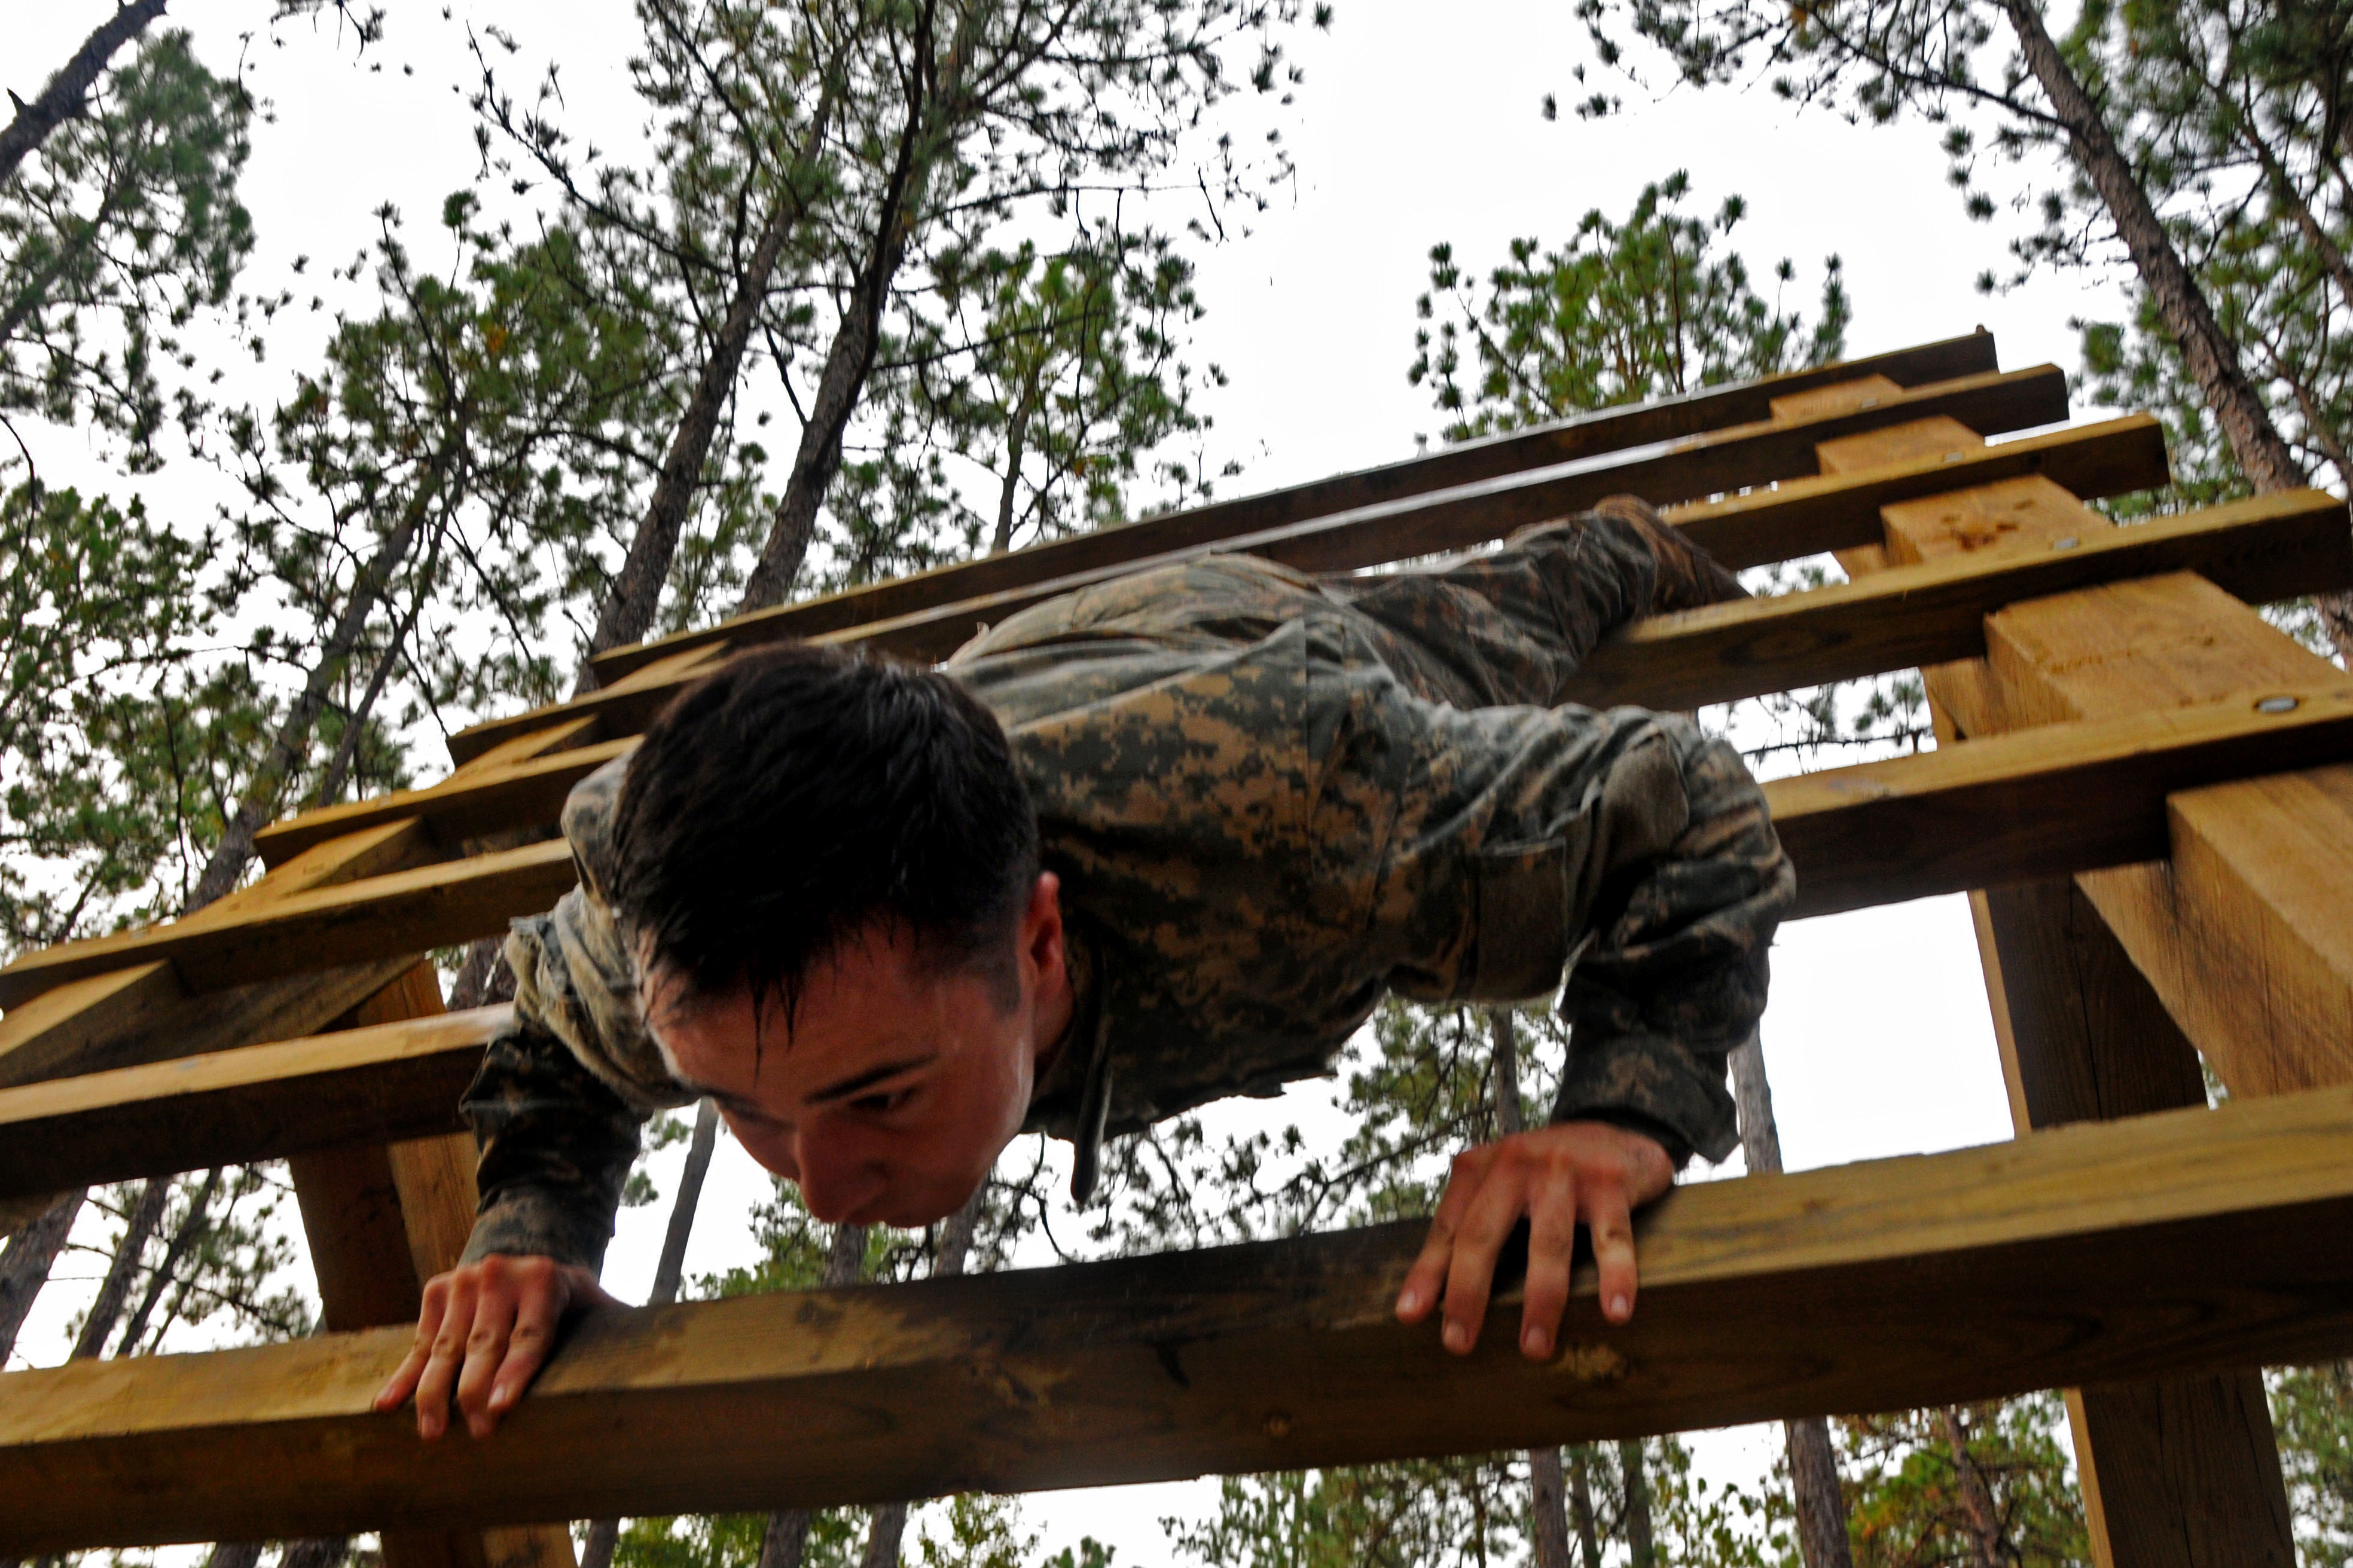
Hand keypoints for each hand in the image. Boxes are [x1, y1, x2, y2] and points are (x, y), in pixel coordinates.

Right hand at [373, 1254, 615, 1439]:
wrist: (520, 1255)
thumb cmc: (565, 1299)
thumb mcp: (595, 1304)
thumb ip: (615, 1328)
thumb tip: (665, 1364)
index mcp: (546, 1279)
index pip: (531, 1334)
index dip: (517, 1372)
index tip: (504, 1407)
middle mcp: (500, 1274)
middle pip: (485, 1345)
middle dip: (477, 1392)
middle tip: (477, 1433)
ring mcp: (462, 1280)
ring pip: (445, 1348)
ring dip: (435, 1393)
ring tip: (431, 1433)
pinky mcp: (434, 1290)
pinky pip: (418, 1342)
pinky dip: (403, 1376)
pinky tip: (387, 1405)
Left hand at [1394, 1120, 1673, 1359]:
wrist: (1613, 1130)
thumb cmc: (1545, 1174)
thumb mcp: (1500, 1184)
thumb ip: (1473, 1222)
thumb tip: (1438, 1295)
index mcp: (1481, 1169)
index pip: (1448, 1227)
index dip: (1428, 1271)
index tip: (1409, 1315)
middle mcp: (1515, 1165)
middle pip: (1483, 1234)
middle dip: (1468, 1292)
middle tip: (1459, 1343)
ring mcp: (1563, 1172)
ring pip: (1547, 1244)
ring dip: (1540, 1301)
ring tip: (1534, 1349)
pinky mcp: (1610, 1183)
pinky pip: (1612, 1239)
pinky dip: (1615, 1277)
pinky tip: (1616, 1313)